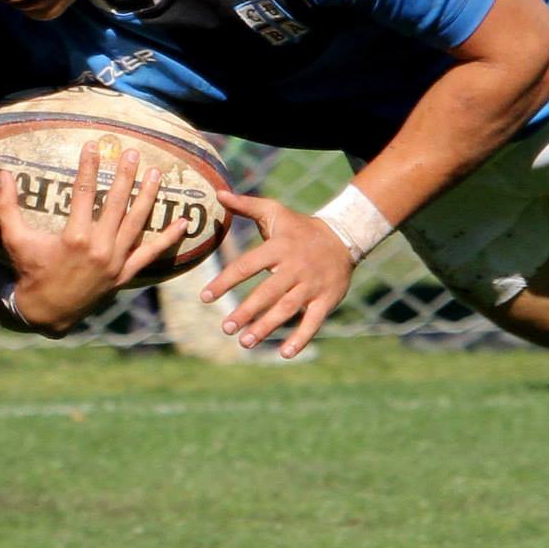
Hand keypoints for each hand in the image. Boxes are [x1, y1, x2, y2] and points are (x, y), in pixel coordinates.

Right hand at [0, 143, 189, 333]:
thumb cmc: (30, 271)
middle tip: (133, 153)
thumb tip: (2, 173)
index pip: (85, 193)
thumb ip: (7, 206)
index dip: (89, 167)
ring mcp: (115, 261)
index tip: (94, 146)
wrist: (45, 312)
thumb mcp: (14, 239)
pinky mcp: (125, 274)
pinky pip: (151, 254)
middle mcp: (99, 247)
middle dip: (126, 176)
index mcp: (74, 237)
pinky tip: (184, 222)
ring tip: (156, 173)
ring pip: (137, 223)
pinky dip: (168, 239)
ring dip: (148, 197)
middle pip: (117, 203)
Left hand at [198, 193, 352, 358]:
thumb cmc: (300, 228)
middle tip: (225, 327)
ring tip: (244, 342)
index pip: (248, 265)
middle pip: (268, 292)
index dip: (225, 281)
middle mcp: (295, 268)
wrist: (343, 236)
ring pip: (287, 309)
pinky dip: (301, 338)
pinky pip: (313, 322)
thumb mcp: (275, 212)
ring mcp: (312, 285)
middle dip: (246, 311)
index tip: (205, 297)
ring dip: (266, 327)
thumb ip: (246, 205)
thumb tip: (218, 193)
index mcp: (279, 248)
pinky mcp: (326, 299)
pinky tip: (285, 354)